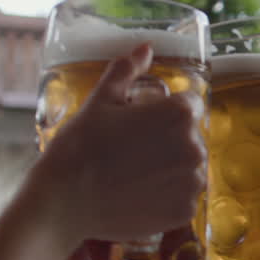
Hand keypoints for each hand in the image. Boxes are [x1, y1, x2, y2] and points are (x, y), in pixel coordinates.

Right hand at [31, 43, 206, 244]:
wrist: (64, 200)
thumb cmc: (80, 146)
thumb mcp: (101, 99)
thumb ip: (127, 70)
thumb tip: (145, 48)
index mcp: (179, 115)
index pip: (189, 104)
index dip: (165, 110)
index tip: (143, 121)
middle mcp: (194, 148)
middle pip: (190, 136)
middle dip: (168, 139)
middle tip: (133, 149)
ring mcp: (192, 183)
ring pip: (189, 168)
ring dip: (171, 168)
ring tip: (135, 173)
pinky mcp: (185, 211)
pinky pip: (184, 198)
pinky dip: (168, 196)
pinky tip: (139, 193)